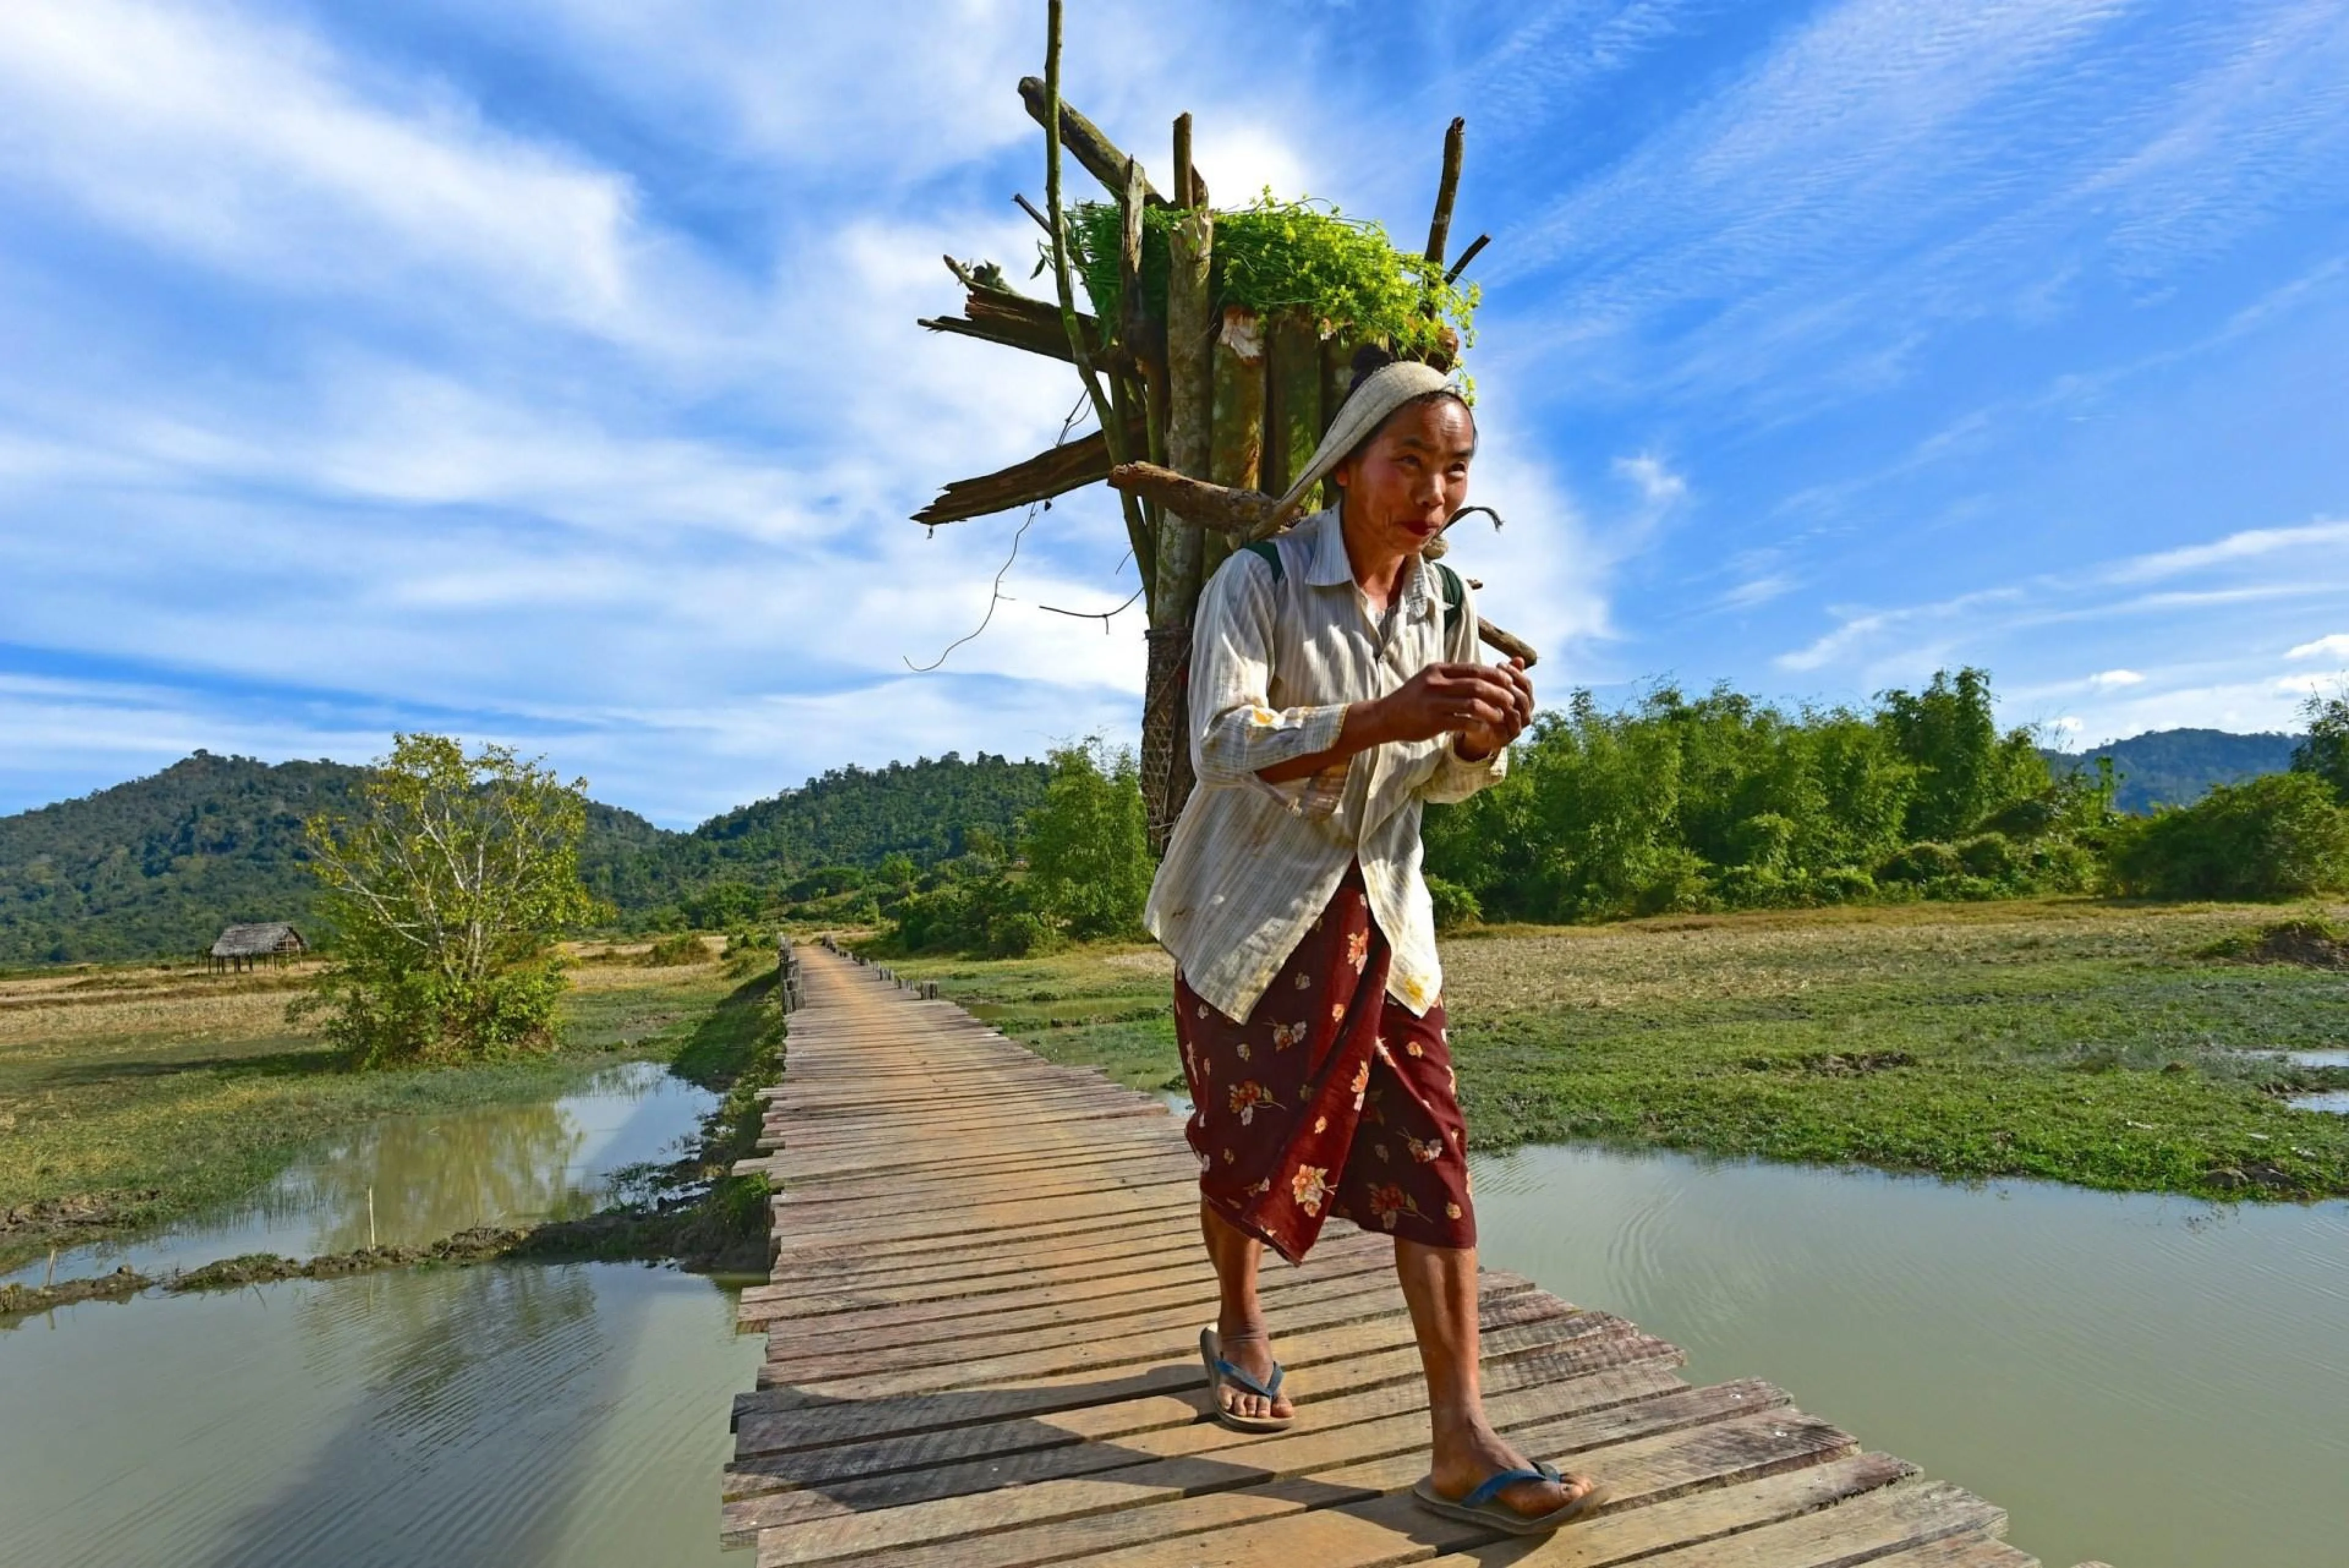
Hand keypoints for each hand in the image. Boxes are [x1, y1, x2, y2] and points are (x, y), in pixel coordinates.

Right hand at [1367, 661, 1524, 747]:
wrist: (1386, 716)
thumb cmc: (1413, 699)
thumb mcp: (1430, 680)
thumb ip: (1452, 677)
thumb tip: (1481, 675)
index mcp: (1438, 670)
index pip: (1474, 669)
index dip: (1496, 676)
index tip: (1510, 682)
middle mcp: (1436, 683)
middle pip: (1477, 685)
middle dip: (1499, 693)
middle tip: (1511, 700)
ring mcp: (1434, 702)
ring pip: (1473, 704)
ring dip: (1492, 710)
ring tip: (1501, 716)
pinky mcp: (1432, 721)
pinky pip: (1462, 722)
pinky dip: (1477, 725)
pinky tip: (1484, 729)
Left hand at [1457, 658, 1533, 759]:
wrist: (1474, 731)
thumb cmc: (1487, 705)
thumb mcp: (1495, 687)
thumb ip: (1507, 675)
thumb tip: (1520, 658)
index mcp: (1525, 701)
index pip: (1527, 685)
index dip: (1516, 673)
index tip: (1500, 663)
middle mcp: (1525, 715)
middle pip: (1525, 697)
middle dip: (1511, 684)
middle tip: (1495, 673)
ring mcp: (1517, 728)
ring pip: (1519, 710)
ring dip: (1507, 698)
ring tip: (1491, 687)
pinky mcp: (1507, 738)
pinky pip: (1509, 725)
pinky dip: (1501, 714)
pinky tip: (1488, 704)